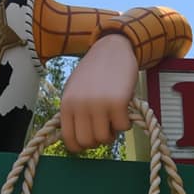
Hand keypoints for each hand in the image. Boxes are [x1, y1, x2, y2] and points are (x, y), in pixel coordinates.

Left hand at [59, 32, 137, 152]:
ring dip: (113, 131)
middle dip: (98, 138)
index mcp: (66, 104)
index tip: (89, 141)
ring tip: (114, 117)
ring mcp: (99, 104)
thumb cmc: (94, 71)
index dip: (81, 145)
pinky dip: (126, 123)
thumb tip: (76, 140)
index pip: (69, 139)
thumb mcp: (75, 90)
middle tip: (105, 126)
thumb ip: (73, 112)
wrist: (112, 48)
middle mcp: (80, 105)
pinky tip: (124, 110)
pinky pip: (122, 127)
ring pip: (105, 138)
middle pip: (88, 142)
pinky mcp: (118, 102)